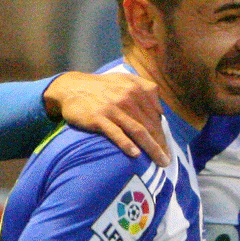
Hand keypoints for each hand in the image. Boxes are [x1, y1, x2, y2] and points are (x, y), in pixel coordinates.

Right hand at [44, 71, 168, 165]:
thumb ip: (146, 88)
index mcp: (137, 89)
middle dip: (160, 144)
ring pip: (138, 131)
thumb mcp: (126, 79)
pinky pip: (116, 133)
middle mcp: (128, 97)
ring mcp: (113, 108)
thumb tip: (161, 110)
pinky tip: (135, 154)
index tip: (167, 147)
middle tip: (166, 160)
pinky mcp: (99, 118)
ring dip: (151, 148)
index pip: (156, 115)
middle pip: (150, 125)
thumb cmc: (103, 86)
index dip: (163, 133)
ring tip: (160, 161)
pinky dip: (127, 144)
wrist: (72, 87)